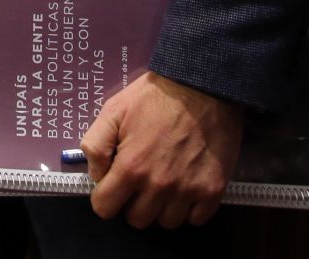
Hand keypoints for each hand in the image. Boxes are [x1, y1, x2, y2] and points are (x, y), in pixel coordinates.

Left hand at [81, 71, 243, 229]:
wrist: (202, 86)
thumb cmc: (155, 97)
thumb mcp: (113, 111)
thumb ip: (95, 145)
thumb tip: (96, 175)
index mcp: (131, 168)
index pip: (105, 209)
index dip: (105, 198)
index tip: (113, 186)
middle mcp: (158, 186)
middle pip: (137, 220)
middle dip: (132, 203)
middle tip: (140, 182)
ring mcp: (188, 191)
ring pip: (167, 222)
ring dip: (162, 208)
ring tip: (164, 183)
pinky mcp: (213, 190)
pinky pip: (196, 219)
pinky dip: (190, 208)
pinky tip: (186, 187)